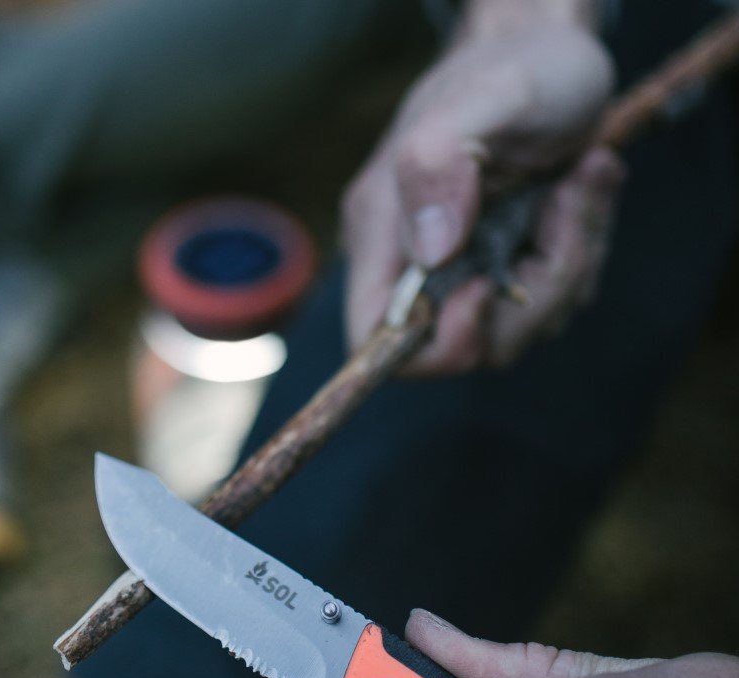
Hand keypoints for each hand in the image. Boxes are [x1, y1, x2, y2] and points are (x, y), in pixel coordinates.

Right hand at [343, 23, 623, 371]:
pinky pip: (548, 301)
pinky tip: (581, 191)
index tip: (488, 291)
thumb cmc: (517, 66)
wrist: (551, 50)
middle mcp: (418, 264)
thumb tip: (431, 252)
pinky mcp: (509, 267)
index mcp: (385, 234)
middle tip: (563, 210)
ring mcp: (466, 270)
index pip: (375, 338)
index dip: (432, 344)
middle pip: (466, 347)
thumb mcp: (488, 96)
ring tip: (578, 184)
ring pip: (517, 328)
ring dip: (567, 263)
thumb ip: (441, 164)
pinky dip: (579, 252)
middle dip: (532, 295)